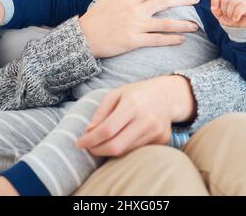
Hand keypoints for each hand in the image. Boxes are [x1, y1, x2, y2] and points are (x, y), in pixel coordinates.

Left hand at [76, 75, 195, 156]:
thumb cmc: (136, 93)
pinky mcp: (163, 141)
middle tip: (89, 147)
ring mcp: (157, 132)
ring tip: (104, 142)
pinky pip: (137, 151)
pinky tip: (122, 140)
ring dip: (110, 150)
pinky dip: (125, 149)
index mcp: (133, 104)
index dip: (90, 139)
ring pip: (126, 152)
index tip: (79, 143)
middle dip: (97, 150)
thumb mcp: (115, 94)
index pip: (107, 129)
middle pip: (116, 146)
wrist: (166, 96)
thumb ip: (101, 112)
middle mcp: (147, 119)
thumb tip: (89, 132)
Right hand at [79, 0, 199, 57]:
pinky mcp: (134, 40)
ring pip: (164, 23)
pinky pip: (156, 39)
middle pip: (164, 2)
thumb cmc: (94, 18)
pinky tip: (181, 40)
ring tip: (195, 25)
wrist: (84, 37)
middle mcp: (136, 10)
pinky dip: (170, 39)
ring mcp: (136, 25)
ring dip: (182, 23)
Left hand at [211, 0, 245, 27]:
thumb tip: (215, 7)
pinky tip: (236, 18)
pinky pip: (242, 5)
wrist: (244, 28)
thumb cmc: (231, 19)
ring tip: (232, 19)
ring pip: (233, 2)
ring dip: (230, 14)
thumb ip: (216, 10)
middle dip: (224, 11)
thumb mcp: (220, 16)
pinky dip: (236, 14)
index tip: (215, 9)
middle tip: (227, 17)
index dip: (215, 0)